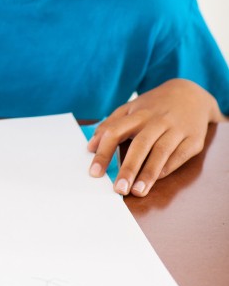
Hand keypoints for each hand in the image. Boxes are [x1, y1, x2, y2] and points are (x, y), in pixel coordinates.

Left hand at [87, 79, 221, 196]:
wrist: (191, 94)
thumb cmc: (155, 106)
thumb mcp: (131, 108)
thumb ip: (110, 125)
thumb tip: (91, 146)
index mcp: (138, 113)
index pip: (115, 132)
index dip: (104, 152)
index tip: (94, 172)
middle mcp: (157, 121)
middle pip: (140, 144)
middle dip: (128, 168)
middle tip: (119, 189)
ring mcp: (176, 129)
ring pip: (161, 152)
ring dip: (148, 173)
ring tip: (137, 191)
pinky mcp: (193, 140)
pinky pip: (179, 156)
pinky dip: (168, 168)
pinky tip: (157, 180)